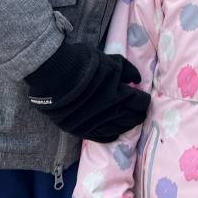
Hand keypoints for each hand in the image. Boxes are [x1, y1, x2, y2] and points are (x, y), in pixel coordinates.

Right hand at [25, 41, 149, 141]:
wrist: (53, 74)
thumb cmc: (81, 62)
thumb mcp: (108, 60)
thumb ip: (127, 70)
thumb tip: (137, 81)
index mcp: (119, 94)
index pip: (141, 103)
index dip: (144, 99)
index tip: (143, 97)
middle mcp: (110, 113)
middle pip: (133, 119)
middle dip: (138, 113)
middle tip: (138, 110)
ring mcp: (96, 123)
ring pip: (119, 129)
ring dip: (126, 124)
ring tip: (128, 120)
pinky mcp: (82, 130)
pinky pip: (102, 137)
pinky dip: (111, 134)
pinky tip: (115, 132)